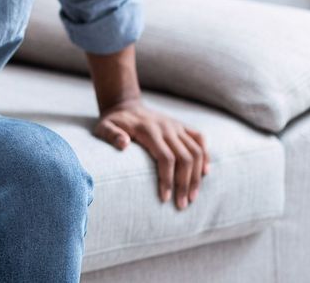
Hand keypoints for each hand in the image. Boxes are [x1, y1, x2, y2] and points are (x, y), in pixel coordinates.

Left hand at [92, 99, 210, 209]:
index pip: (166, 158)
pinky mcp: (181, 126)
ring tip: (192, 196)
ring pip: (197, 152)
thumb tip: (123, 144)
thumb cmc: (113, 122)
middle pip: (185, 158)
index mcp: (148, 130)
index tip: (165, 198)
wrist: (124, 105)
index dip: (168, 179)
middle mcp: (166, 127)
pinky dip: (206, 156)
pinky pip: (200, 140)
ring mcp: (176, 126)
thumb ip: (111, 135)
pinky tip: (205, 173)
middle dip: (185, 184)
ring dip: (197, 176)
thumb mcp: (104, 127)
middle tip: (181, 205)